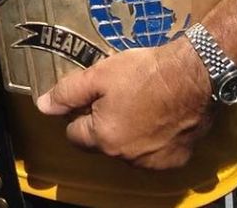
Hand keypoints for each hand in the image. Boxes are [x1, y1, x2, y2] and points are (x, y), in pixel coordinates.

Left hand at [35, 39, 213, 169]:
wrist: (193, 76)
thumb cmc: (144, 73)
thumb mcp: (98, 75)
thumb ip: (67, 93)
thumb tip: (43, 106)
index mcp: (105, 139)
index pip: (75, 135)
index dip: (78, 114)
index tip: (89, 98)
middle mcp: (127, 158)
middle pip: (102, 142)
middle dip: (103, 122)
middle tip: (116, 94)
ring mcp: (154, 162)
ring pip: (128, 148)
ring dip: (128, 131)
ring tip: (139, 102)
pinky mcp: (176, 160)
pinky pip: (153, 152)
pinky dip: (152, 139)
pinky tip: (158, 115)